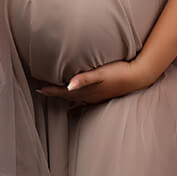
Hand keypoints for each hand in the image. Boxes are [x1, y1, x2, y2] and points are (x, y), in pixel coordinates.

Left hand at [35, 59, 152, 105]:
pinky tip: (78, 102)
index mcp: (86, 90)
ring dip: (66, 99)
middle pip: (67, 96)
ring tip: (57, 99)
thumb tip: (68, 86)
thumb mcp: (100, 74)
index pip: (64, 91)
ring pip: (76, 100)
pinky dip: (78, 102)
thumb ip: (84, 79)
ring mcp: (96, 97)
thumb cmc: (118, 73)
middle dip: (55, 94)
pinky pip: (86, 101)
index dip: (51, 90)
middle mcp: (89, 96)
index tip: (39, 89)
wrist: (137, 77)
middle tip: (42, 92)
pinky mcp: (103, 95)